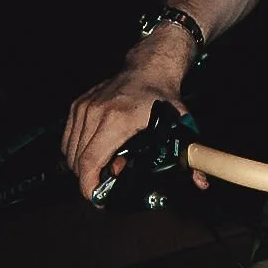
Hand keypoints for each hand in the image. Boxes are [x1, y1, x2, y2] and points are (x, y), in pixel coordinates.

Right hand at [62, 43, 194, 201]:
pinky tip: (95, 152)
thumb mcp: (179, 125)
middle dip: (90, 179)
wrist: (149, 68)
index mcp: (116, 120)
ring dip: (82, 166)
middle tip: (108, 182)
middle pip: (77, 161)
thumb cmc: (162, 96)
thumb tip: (200, 181)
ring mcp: (83, 108)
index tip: (97, 199)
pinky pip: (68, 139)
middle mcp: (94, 113)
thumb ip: (189, 156)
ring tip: (105, 166)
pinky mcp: (78, 106)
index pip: (90, 161)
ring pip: (69, 151)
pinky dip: (77, 151)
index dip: (89, 186)